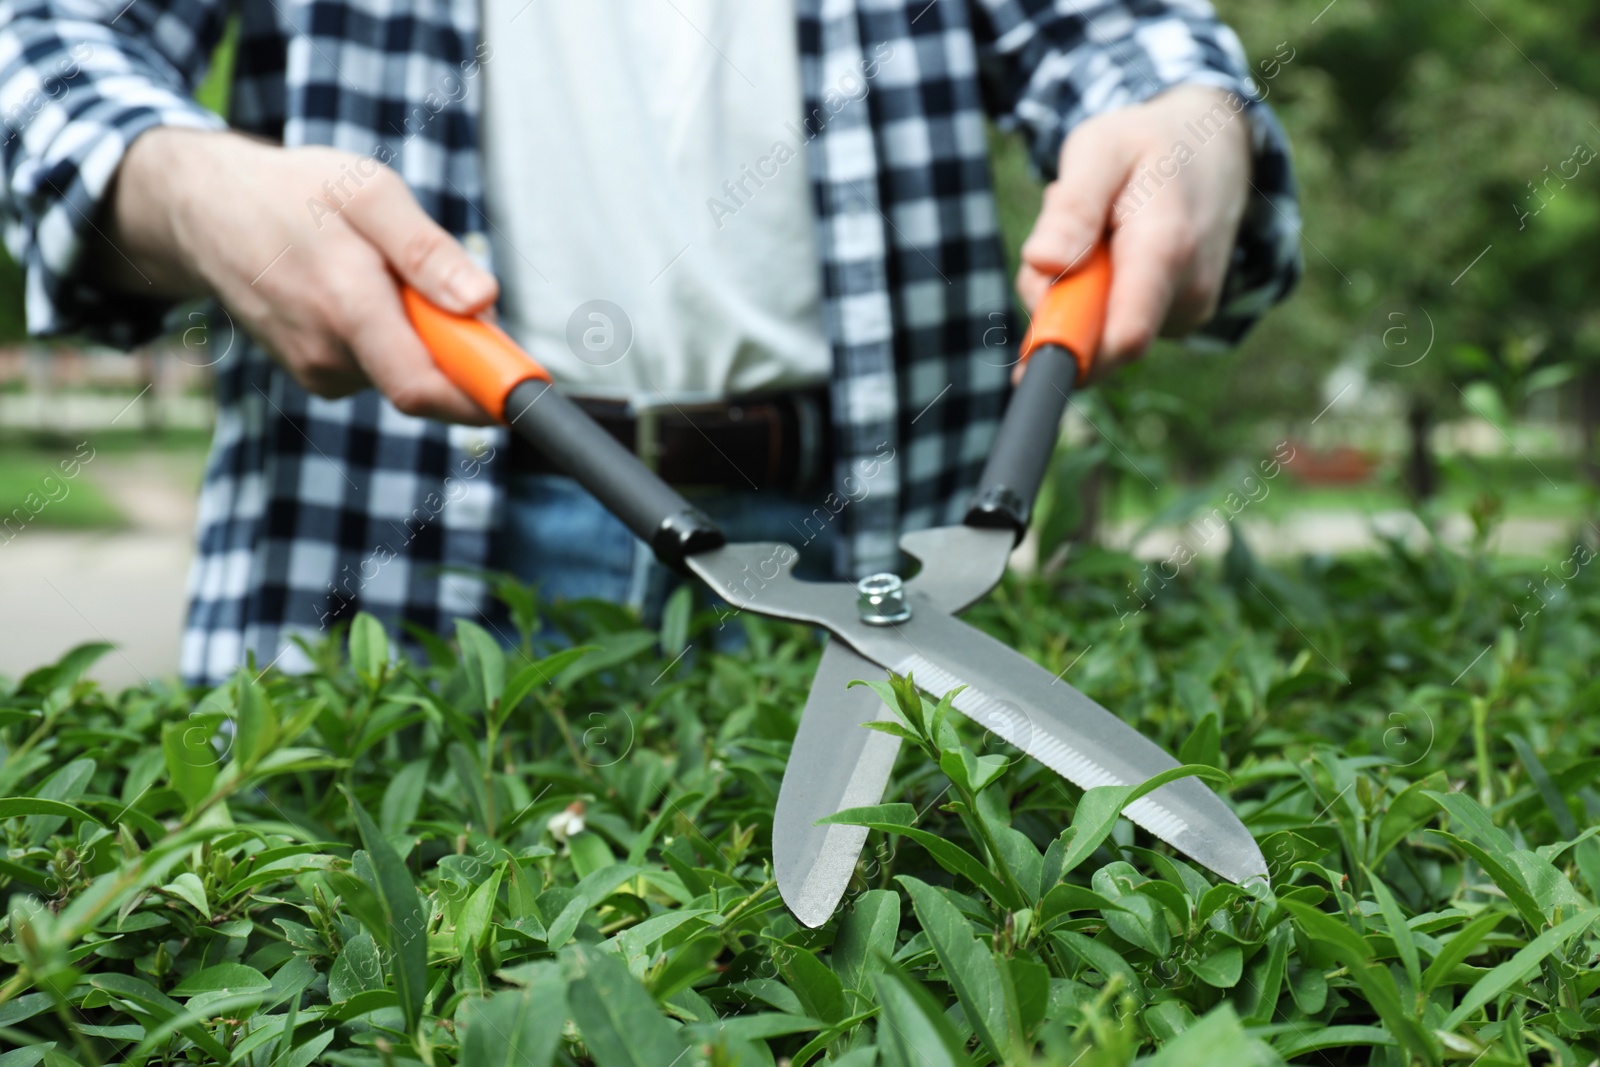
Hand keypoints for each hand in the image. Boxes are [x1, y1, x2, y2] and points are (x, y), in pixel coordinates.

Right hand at [94, 128, 498, 423]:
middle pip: (426, 382)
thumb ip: (427, 251)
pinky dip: (392, 337)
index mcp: (347, 307)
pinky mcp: (315, 376)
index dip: (484, 398)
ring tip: (381, 274)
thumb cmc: (294, 193)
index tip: (527, 393)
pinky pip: (380, 367)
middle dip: (456, 347)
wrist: (206, 212)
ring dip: (418, 334)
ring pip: (404, 370)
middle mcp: (328, 355)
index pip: (425, 388)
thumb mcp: (369, 193)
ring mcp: (317, 372)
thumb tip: (482, 301)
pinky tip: (359, 293)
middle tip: (449, 291)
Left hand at [1016, 85, 1251, 379]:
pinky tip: (1114, 249)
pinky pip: (1120, 322)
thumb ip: (1072, 208)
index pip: (1122, 338)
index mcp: (1166, 248)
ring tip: (1096, 231)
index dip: (1069, 357)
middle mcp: (1188, 291)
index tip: (1023, 369)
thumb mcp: (1099, 149)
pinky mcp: (1184, 317)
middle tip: (1056, 237)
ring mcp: (1190, 309)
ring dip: (1078, 292)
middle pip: (1098, 339)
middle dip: (1059, 304)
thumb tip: (1043, 263)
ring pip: (1104, 330)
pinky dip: (1100, 294)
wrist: (1216, 148)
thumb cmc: (1146, 144)